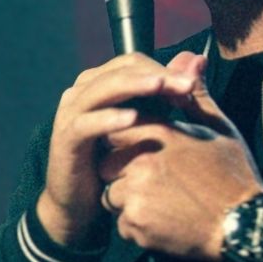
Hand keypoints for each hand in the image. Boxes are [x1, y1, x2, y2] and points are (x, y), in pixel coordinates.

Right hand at [37, 53, 198, 246]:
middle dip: (156, 75)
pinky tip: (132, 118)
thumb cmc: (117, 161)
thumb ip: (168, 93)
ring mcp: (70, 112)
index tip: (192, 86)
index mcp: (100, 81)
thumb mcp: (148, 124)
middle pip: (121, 70)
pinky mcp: (65, 139)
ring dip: (134, 86)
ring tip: (161, 87)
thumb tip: (197, 59)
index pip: (134, 62)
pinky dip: (109, 118)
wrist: (81, 202)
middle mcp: (82, 90)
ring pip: (104, 89)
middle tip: (187, 86)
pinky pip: (86, 124)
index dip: (164, 69)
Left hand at [98, 51, 262, 259]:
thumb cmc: (232, 175)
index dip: (128, 142)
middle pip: (107, 163)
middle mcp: (141, 161)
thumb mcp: (218, 128)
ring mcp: (136, 194)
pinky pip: (122, 223)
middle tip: (156, 182)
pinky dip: (137, 226)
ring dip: (128, 200)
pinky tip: (165, 221)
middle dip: (122, 172)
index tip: (146, 153)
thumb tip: (189, 57)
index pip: (117, 129)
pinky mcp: (135, 224)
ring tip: (164, 202)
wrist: (245, 227)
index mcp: (158, 134)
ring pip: (111, 195)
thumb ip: (193, 94)